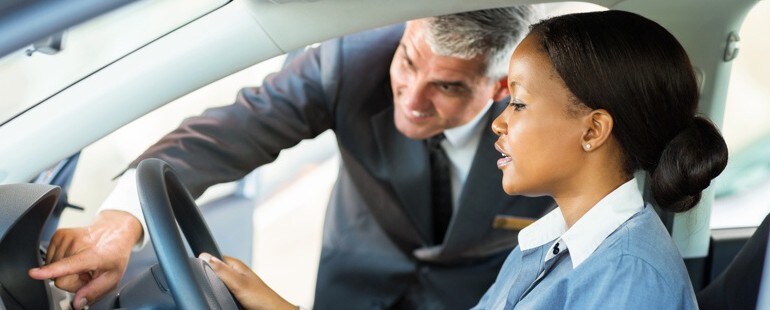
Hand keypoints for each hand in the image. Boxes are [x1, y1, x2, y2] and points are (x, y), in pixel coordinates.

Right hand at [28, 210, 142, 309]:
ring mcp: (66, 237)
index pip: (66, 265)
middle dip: (71, 280)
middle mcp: (77, 243)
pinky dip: (61, 260)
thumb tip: (78, 303)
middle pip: (59, 277)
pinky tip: (75, 256)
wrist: (115, 230)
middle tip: (87, 272)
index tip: (34, 273)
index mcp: (90, 255)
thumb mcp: (112, 277)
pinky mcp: (58, 234)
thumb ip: (94, 292)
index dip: (49, 271)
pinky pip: (50, 258)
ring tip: (83, 262)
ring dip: (67, 270)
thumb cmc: (114, 253)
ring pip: (53, 268)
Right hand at [200, 253, 297, 309]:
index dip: (205, 263)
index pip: (214, 258)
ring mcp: (235, 284)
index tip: (197, 269)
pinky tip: (220, 297)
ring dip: (215, 288)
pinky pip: (222, 293)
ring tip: (215, 292)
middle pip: (214, 272)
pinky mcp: (235, 294)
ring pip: (217, 284)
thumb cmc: (260, 297)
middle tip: (208, 285)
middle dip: (210, 278)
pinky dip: (220, 295)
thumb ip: (222, 270)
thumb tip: (205, 256)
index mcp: (235, 265)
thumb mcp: (238, 282)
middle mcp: (235, 273)